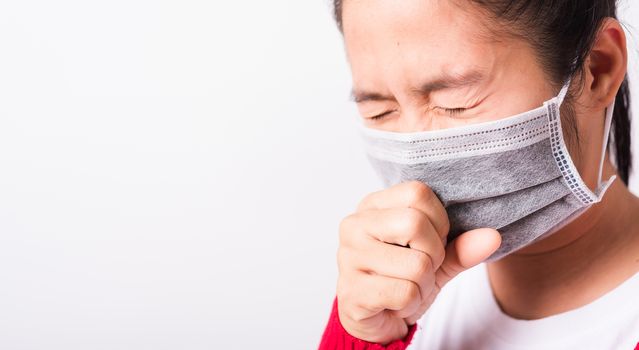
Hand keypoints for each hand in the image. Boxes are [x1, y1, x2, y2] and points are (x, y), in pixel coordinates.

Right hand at [336, 181, 500, 344]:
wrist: (375, 319)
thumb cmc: (401, 278)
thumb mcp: (436, 258)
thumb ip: (461, 246)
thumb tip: (493, 236)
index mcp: (373, 206)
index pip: (418, 194)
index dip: (439, 222)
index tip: (430, 242)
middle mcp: (355, 225)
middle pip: (415, 224)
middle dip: (433, 254)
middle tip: (421, 268)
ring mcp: (349, 257)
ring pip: (416, 265)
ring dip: (423, 285)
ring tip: (406, 287)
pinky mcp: (351, 291)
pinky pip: (405, 293)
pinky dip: (411, 304)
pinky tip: (395, 303)